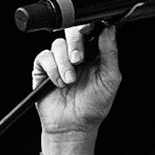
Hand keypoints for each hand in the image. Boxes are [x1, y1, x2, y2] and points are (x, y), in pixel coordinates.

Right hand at [32, 22, 119, 137]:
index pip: (91, 30)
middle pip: (71, 31)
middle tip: (79, 60)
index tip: (91, 32)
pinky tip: (59, 83)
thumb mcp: (110, 79)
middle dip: (75, 44)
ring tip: (70, 81)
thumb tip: (109, 30)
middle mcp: (76, 54)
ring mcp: (59, 60)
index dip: (89, 27)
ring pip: (57, 45)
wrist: (74, 126)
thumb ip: (110, 53)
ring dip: (64, 64)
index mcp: (94, 53)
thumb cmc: (94, 106)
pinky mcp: (44, 69)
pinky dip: (52, 70)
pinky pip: (44, 57)